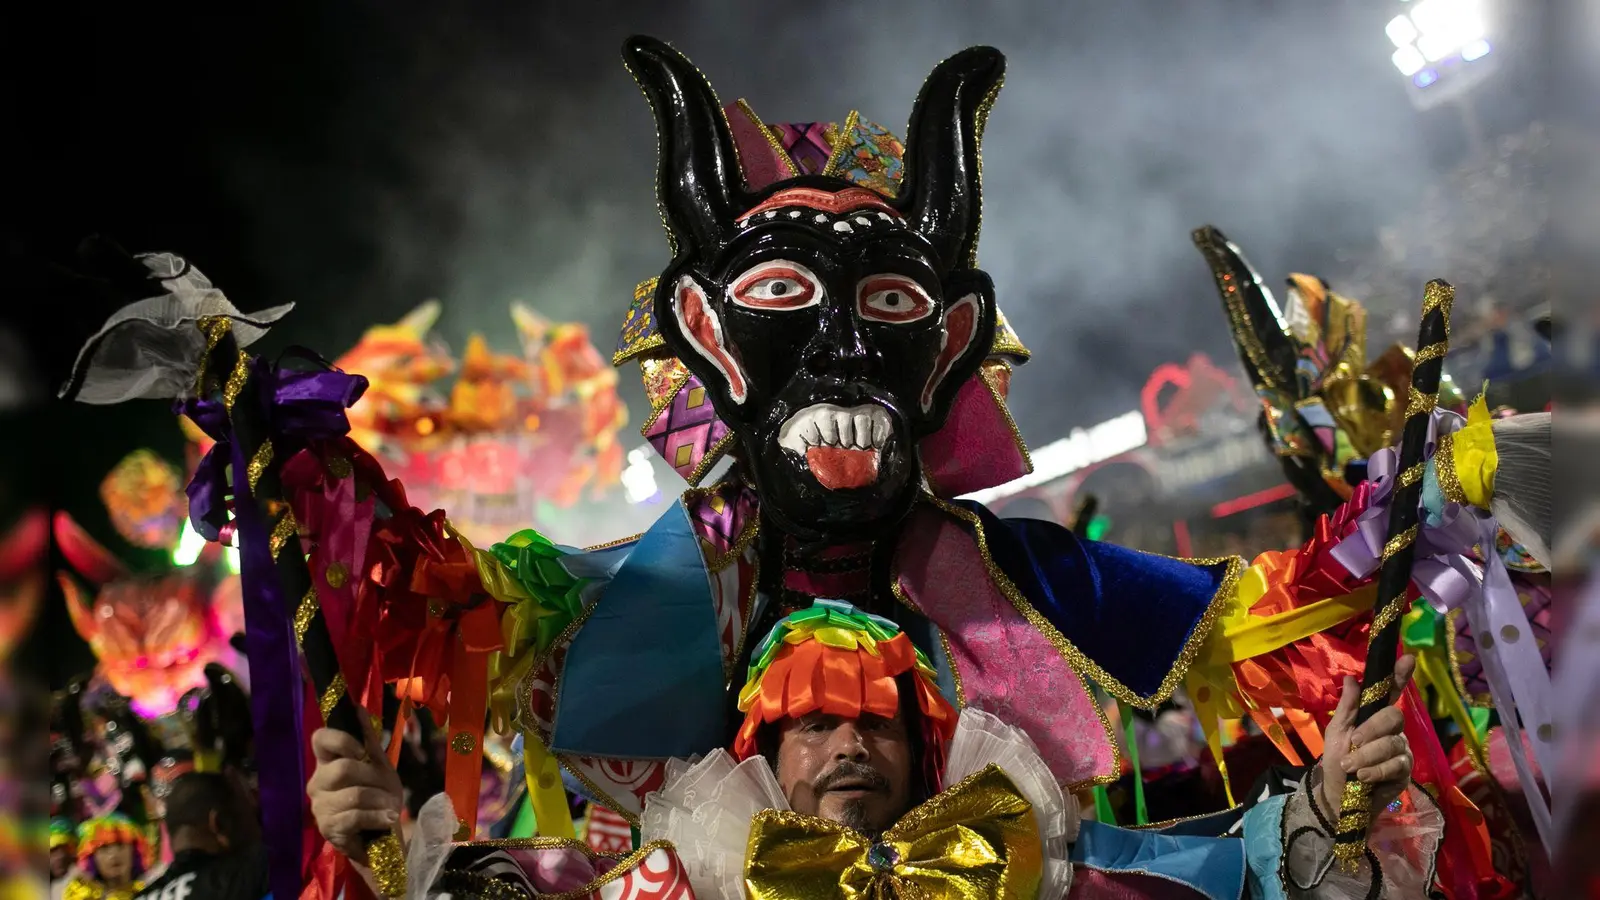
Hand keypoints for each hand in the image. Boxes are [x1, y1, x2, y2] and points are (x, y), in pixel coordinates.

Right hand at [307, 723, 403, 865]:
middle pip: (343, 768)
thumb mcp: (379, 766)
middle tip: (387, 786)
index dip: (342, 740)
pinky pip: (356, 816)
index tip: (361, 751)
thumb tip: (358, 708)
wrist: (382, 834)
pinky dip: (378, 816)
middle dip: (374, 776)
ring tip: (391, 807)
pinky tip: (387, 819)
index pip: (320, 738)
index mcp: (327, 762)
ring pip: (354, 794)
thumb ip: (368, 741)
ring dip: (380, 799)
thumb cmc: (378, 797)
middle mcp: (317, 782)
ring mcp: (320, 806)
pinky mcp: (328, 828)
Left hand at [1317, 655, 1415, 821]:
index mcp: (1375, 716)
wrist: (1339, 795)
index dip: (1400, 676)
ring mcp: (1401, 750)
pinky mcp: (1405, 772)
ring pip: (1392, 744)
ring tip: (1351, 766)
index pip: (1391, 692)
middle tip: (1354, 741)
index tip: (1408, 658)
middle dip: (1372, 729)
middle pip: (1393, 717)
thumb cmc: (1337, 760)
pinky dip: (1376, 771)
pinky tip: (1363, 777)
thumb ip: (1346, 707)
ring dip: (1367, 756)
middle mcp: (1393, 730)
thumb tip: (1352, 678)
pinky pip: (1396, 765)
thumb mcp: (1336, 732)